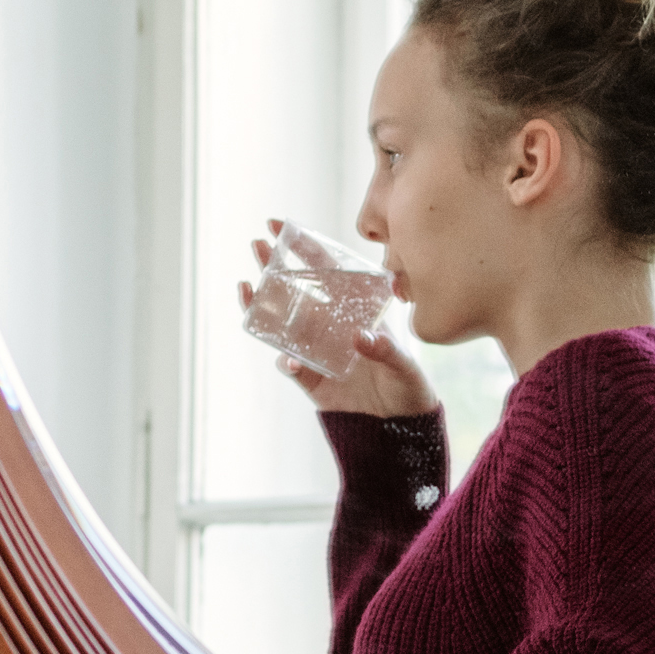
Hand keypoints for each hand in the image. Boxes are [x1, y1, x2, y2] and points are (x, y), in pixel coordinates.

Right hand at [240, 222, 437, 420]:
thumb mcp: (404, 366)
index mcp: (354, 309)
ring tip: (246, 287)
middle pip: (296, 289)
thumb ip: (386, 350)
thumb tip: (361, 338)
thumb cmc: (408, 387)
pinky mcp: (310, 379)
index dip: (304, 246)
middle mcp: (331, 324)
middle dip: (274, 266)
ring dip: (262, 305)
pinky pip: (290, 366)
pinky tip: (289, 360)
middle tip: (257, 244)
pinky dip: (287, 361)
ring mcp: (317, 350)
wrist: (400, 428)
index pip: (326, 270)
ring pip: (282, 322)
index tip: (280, 225)